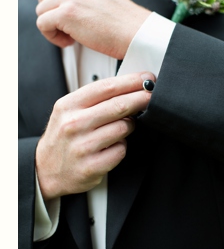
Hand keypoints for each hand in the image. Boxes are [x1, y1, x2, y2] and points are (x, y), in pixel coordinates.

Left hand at [35, 0, 150, 59]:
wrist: (137, 33)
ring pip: (41, 11)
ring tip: (72, 36)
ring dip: (54, 27)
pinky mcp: (66, 13)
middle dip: (53, 15)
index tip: (72, 19)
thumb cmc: (125, 22)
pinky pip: (42, 24)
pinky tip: (70, 42)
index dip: (59, 7)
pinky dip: (53, 37)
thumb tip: (60, 7)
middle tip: (70, 29)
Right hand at [35, 72, 154, 200]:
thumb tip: (131, 86)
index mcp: (68, 106)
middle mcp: (74, 124)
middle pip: (119, 105)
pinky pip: (121, 150)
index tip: (147, 78)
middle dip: (142, 98)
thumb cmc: (64, 137)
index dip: (131, 81)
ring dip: (129, 126)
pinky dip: (121, 146)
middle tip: (152, 96)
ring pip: (124, 127)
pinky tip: (112, 146)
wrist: (45, 170)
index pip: (106, 87)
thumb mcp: (70, 111)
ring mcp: (82, 146)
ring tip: (121, 127)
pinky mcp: (92, 166)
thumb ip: (96, 99)